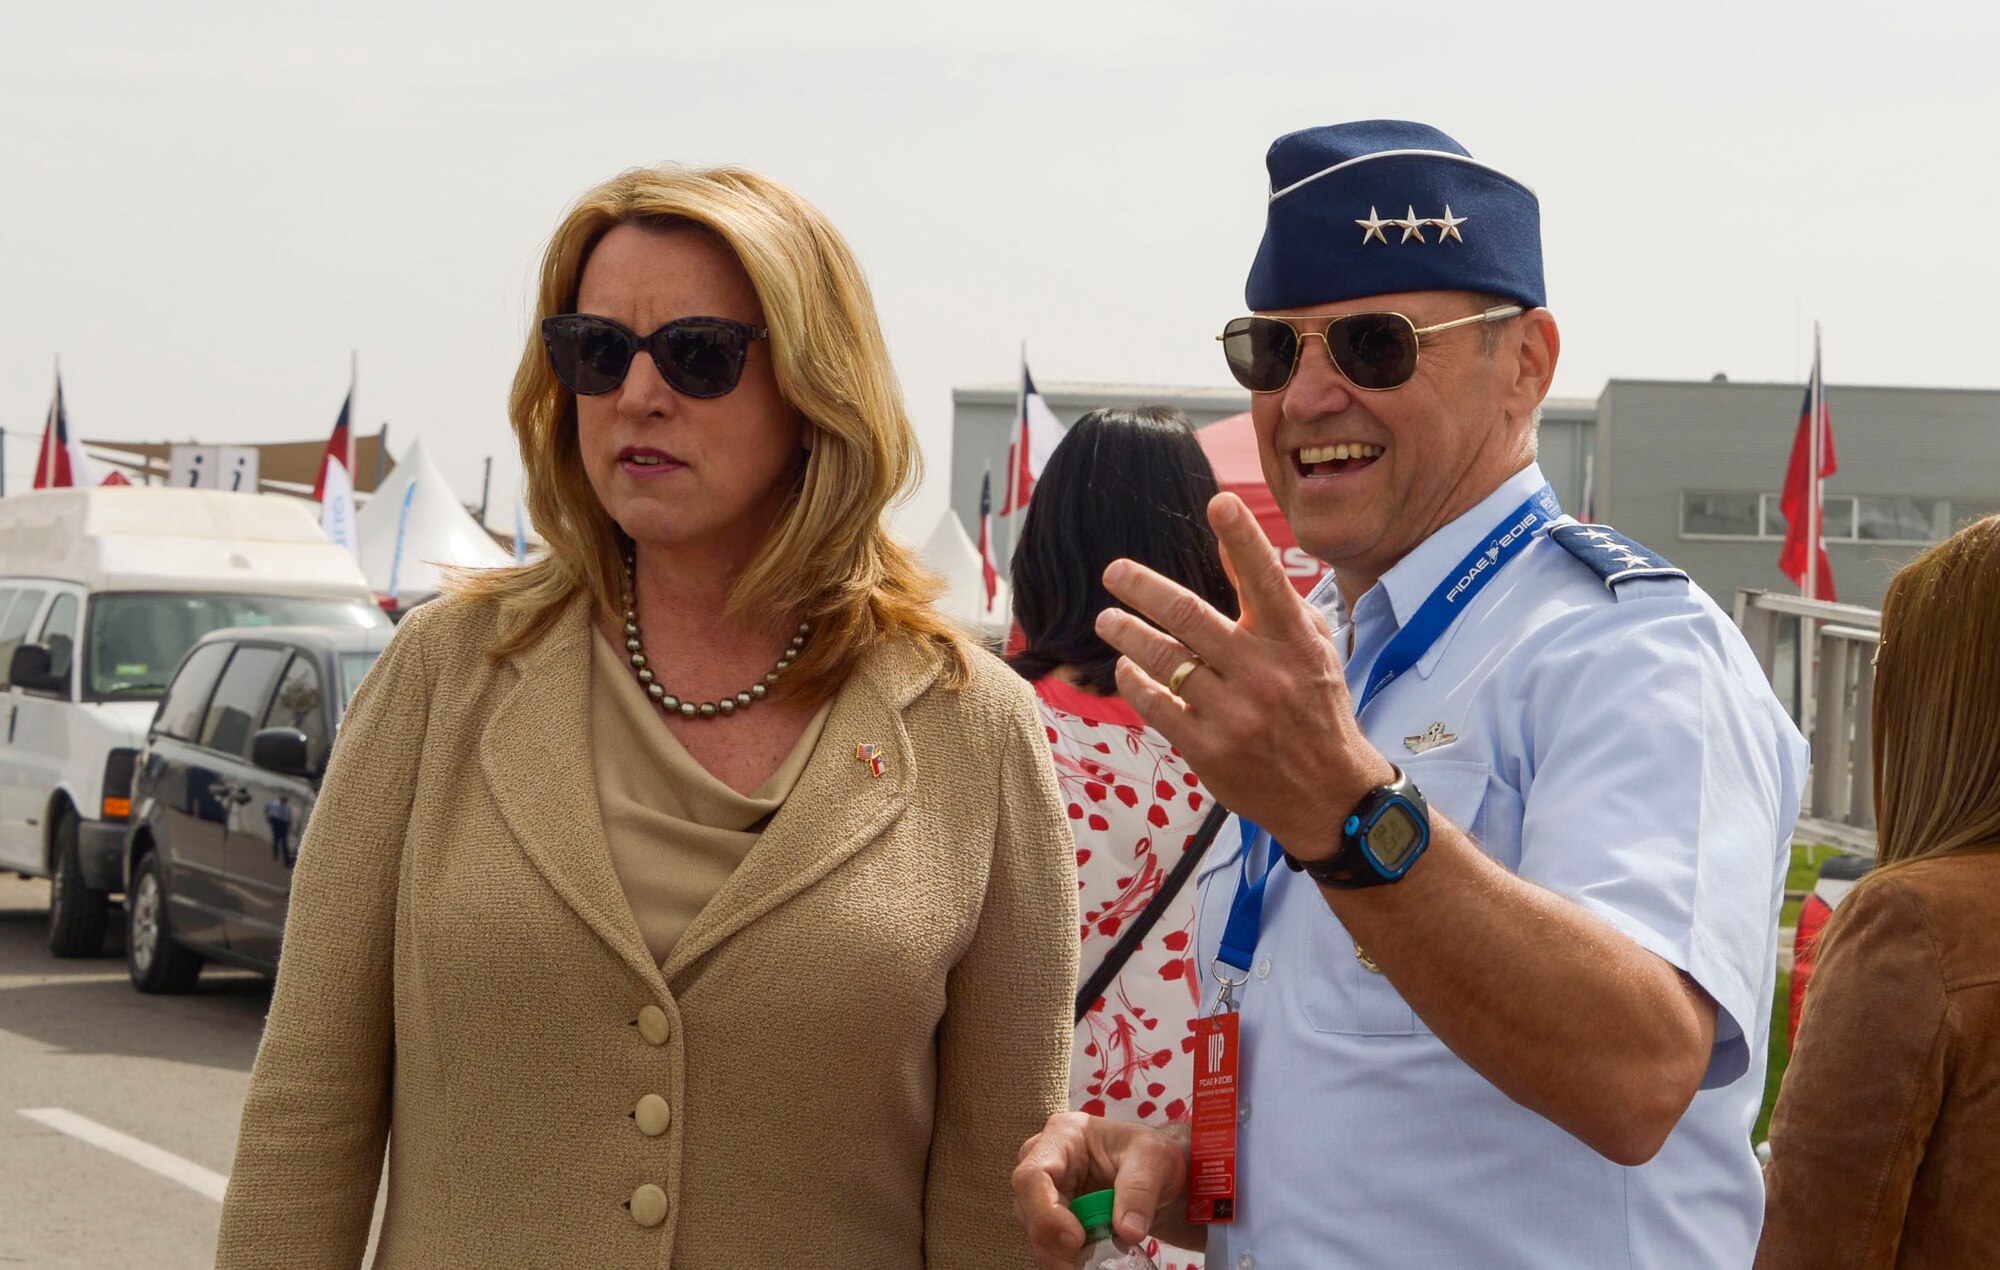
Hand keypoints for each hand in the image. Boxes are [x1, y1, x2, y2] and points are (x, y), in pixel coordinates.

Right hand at [1012, 1113, 1188, 1268]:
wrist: (1158, 1177)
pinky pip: (1048, 1243)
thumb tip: (1127, 1232)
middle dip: (1053, 1240)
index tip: (1077, 1238)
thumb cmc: (1151, 1156)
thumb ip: (1140, 1192)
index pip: (1033, 1175)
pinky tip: (1089, 1261)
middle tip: (1087, 1259)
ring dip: (1060, 1254)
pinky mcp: (1051, 1214)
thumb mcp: (1156, 1162)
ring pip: (1034, 1230)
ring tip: (1095, 1260)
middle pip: (1027, 1207)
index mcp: (1064, 1135)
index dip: (1046, 1211)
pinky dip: (1066, 1258)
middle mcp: (1045, 1160)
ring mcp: (1044, 1189)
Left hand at [1095, 493, 1392, 856]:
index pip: (1265, 579)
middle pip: (1188, 615)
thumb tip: (1230, 545)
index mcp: (1293, 641)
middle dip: (1142, 587)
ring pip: (1162, 659)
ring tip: (1107, 620)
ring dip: (1126, 633)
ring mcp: (1234, 713)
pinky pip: (1155, 704)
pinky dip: (1134, 680)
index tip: (1219, 501)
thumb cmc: (1316, 707)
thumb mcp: (1309, 648)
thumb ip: (1271, 599)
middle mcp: (1263, 672)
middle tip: (1114, 571)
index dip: (1242, 537)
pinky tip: (1127, 666)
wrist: (1329, 793)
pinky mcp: (1209, 749)